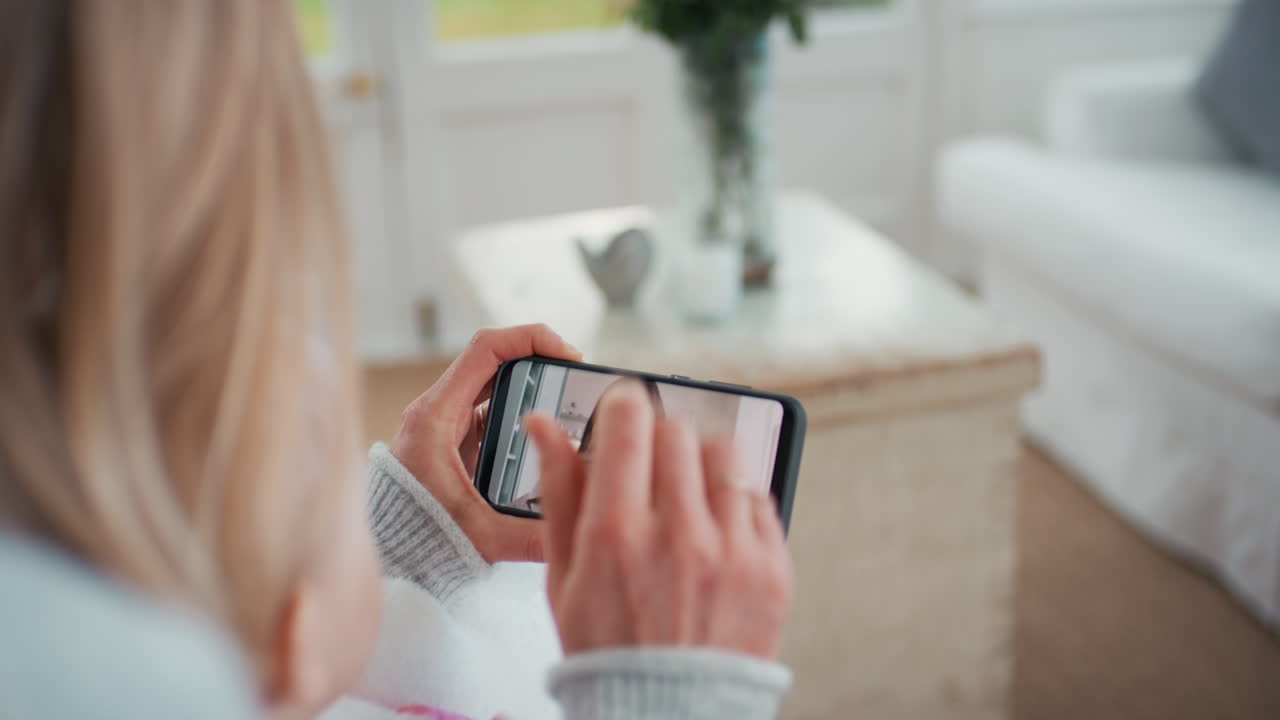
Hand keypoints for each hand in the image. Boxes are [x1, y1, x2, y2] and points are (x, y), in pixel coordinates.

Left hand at [391, 324, 580, 562]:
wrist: (389, 553)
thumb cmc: (419, 539)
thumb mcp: (479, 537)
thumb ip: (529, 536)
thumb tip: (577, 533)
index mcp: (436, 417)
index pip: (485, 350)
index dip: (530, 339)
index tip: (568, 355)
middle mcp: (438, 410)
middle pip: (494, 360)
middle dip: (540, 360)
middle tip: (578, 379)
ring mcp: (446, 422)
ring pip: (494, 383)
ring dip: (533, 385)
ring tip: (572, 401)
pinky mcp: (455, 438)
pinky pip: (492, 408)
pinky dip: (523, 409)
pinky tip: (549, 431)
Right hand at [526, 382, 792, 659]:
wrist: (669, 716)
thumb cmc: (608, 649)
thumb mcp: (563, 576)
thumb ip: (558, 492)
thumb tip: (544, 426)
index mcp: (617, 536)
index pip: (629, 423)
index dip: (622, 406)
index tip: (621, 412)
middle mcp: (679, 536)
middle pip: (678, 431)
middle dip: (657, 438)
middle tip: (647, 467)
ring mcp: (733, 552)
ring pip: (725, 454)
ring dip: (700, 464)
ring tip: (685, 499)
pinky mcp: (773, 569)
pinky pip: (760, 498)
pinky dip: (735, 503)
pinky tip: (713, 531)